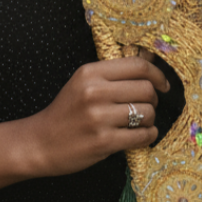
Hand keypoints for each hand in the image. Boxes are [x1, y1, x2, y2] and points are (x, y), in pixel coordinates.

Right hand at [0, 56, 169, 192]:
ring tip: (139, 123)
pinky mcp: (103, 142)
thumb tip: (152, 59)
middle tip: (146, 107)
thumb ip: (114, 73)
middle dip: (153, 100)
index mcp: (90, 73)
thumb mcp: (83, 83)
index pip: (138, 66)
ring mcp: (98, 118)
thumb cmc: (66, 112)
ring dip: (149, 120)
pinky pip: (141, 136)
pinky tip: (140, 136)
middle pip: (146, 89)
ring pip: (147, 113)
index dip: (157, 75)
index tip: (162, 85)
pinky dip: (147, 136)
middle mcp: (94, 92)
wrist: (39, 143)